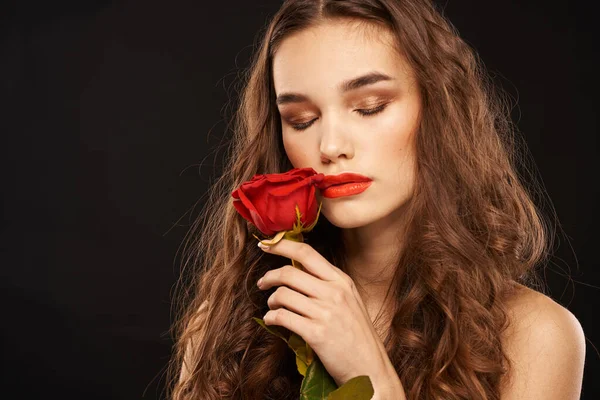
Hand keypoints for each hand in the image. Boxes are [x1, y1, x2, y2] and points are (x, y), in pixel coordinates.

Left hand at [256, 238, 400, 391]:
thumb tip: (296, 270)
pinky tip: (272, 320)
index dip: (282, 246)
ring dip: (271, 300)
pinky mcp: (316, 333)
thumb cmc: (356, 334)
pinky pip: (282, 317)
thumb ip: (327, 284)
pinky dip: (271, 317)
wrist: (369, 366)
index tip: (266, 245)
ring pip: (282, 294)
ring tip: (272, 306)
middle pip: (289, 273)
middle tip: (262, 283)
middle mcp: (334, 293)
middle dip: (269, 276)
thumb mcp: (349, 300)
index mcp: (341, 281)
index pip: (306, 253)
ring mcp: (325, 312)